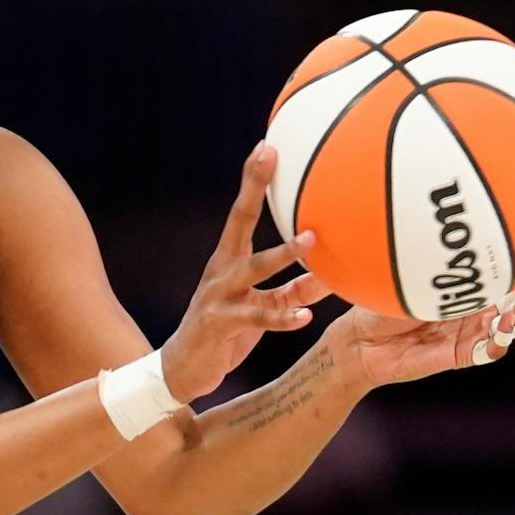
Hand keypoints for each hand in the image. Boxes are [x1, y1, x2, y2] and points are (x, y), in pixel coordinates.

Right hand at [159, 142, 331, 403]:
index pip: (241, 212)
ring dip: (282, 254)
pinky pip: (256, 319)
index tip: (266, 146)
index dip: (253, 180)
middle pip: (238, 221)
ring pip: (253, 269)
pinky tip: (305, 317)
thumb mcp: (262, 308)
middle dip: (253, 188)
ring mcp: (218, 296)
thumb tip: (332, 277)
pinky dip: (282, 318)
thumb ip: (293, 291)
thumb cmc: (226, 332)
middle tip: (270, 158)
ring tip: (311, 242)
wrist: (182, 368)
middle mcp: (221, 270)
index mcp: (229, 260)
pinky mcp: (221, 325)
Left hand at [325, 265, 514, 389]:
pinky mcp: (462, 354)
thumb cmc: (382, 300)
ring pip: (512, 325)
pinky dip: (500, 340)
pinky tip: (499, 328)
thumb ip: (440, 262)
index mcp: (466, 283)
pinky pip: (491, 350)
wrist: (362, 340)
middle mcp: (474, 306)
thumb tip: (461, 231)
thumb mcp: (414, 275)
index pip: (505, 271)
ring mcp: (470, 331)